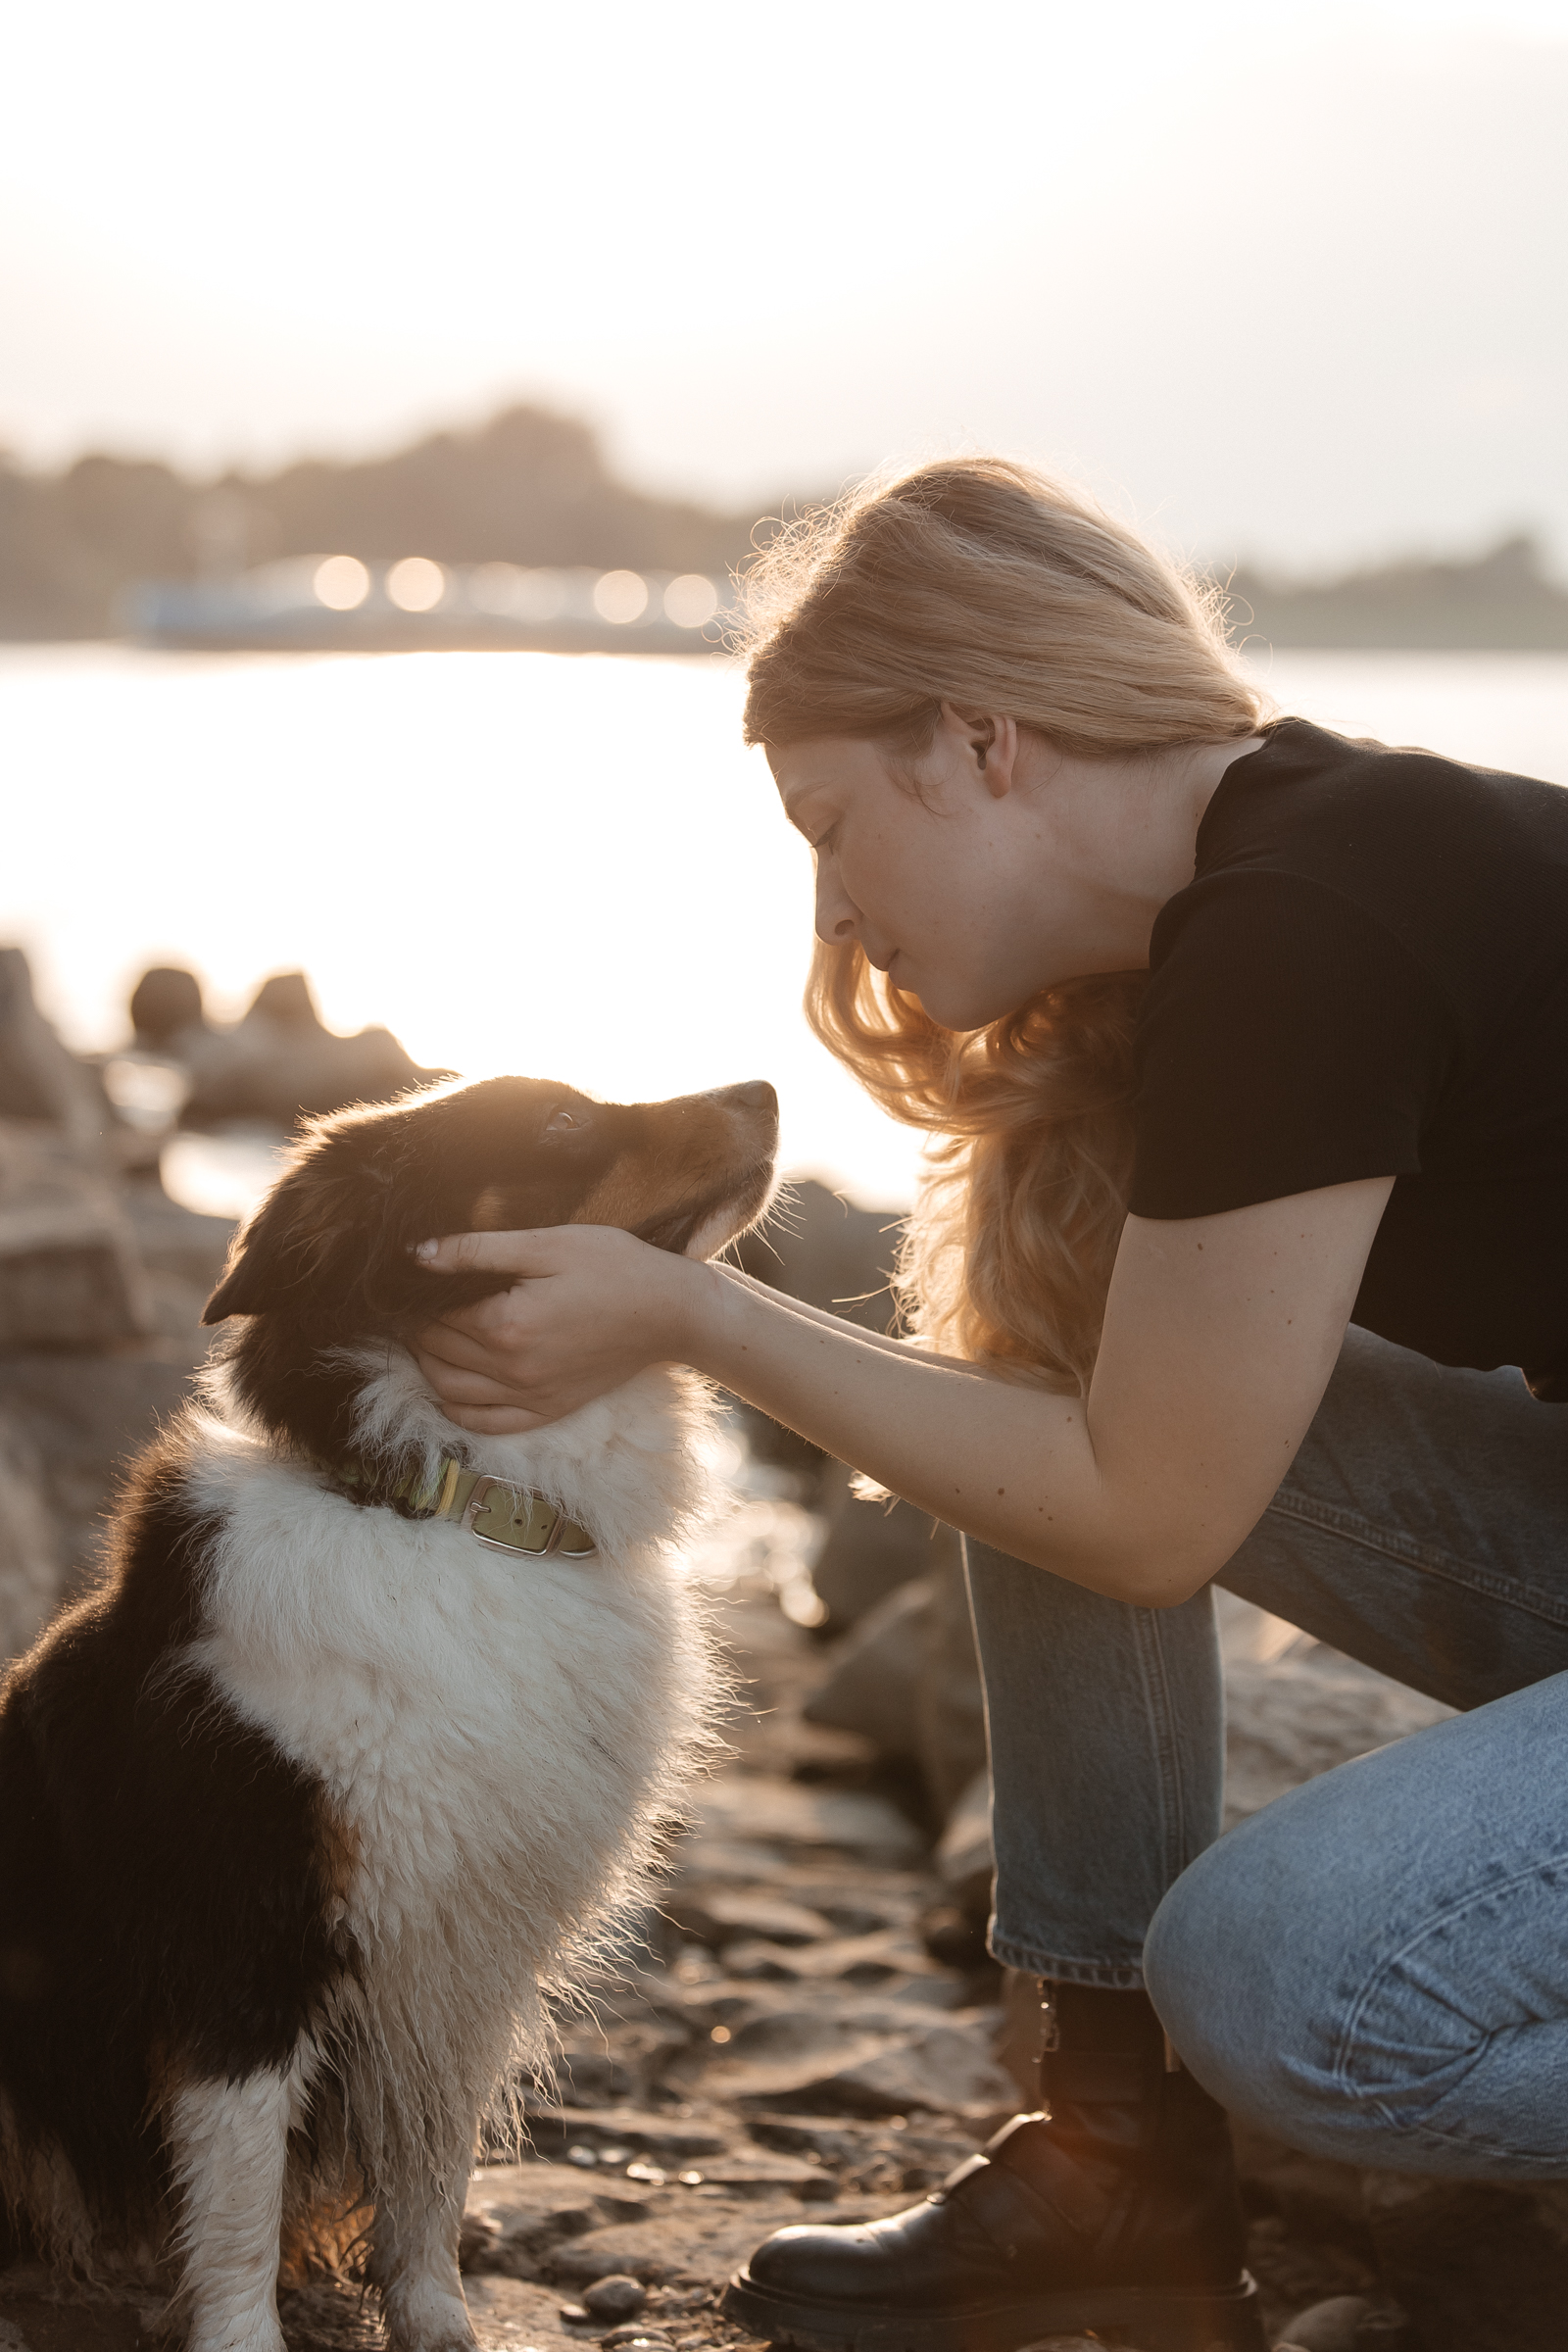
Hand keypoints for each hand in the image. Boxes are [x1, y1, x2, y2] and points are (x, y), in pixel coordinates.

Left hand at [412, 1224, 711, 1432]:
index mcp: (506, 1325)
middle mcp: (513, 1370)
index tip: (403, 1287)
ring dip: (427, 1369)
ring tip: (422, 1342)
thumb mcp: (547, 1243)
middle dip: (414, 1333)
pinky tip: (449, 1390)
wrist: (672, 1312)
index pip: (434, 1320)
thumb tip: (417, 1256)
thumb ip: (477, 1250)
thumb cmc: (615, 1266)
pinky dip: (458, 1409)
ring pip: (452, 1393)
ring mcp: (531, 1396)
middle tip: (406, 1309)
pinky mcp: (550, 1409)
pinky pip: (488, 1423)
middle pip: (437, 1356)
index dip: (413, 1302)